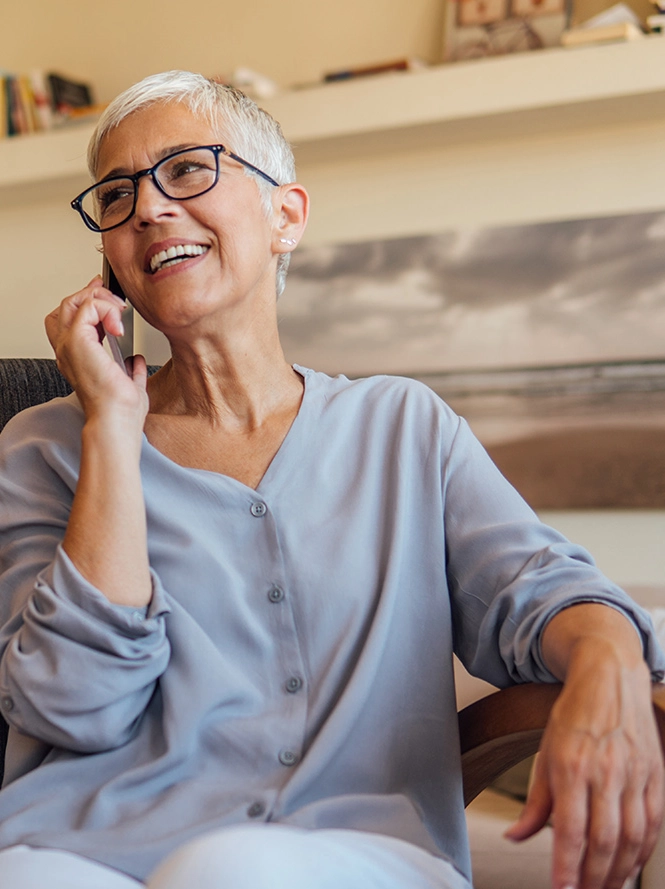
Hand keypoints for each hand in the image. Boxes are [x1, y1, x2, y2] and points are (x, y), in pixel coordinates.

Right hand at [45, 276, 147, 423]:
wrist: (117, 420)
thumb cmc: (121, 410)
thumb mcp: (130, 384)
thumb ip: (132, 371)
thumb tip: (137, 361)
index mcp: (77, 358)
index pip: (71, 320)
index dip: (88, 303)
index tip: (111, 300)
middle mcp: (68, 350)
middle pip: (67, 306)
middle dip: (93, 294)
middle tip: (116, 300)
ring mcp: (69, 345)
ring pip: (73, 302)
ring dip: (100, 299)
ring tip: (119, 312)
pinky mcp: (77, 341)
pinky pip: (87, 307)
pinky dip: (106, 308)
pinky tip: (119, 325)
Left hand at [506, 614, 663, 888]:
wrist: (610, 676)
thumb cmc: (575, 714)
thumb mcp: (545, 752)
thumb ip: (535, 801)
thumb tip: (515, 836)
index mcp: (572, 764)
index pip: (571, 829)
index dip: (567, 866)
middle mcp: (606, 771)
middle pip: (604, 840)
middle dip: (594, 878)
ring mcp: (635, 773)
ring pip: (632, 838)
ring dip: (619, 873)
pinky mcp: (655, 774)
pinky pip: (653, 824)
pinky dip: (642, 853)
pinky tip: (629, 866)